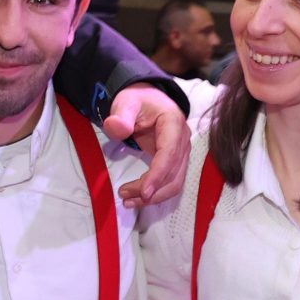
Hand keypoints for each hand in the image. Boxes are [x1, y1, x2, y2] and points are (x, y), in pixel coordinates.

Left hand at [105, 87, 186, 206]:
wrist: (145, 99)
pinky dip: (156, 192)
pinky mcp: (175, 161)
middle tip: (125, 197)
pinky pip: (170, 181)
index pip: (169, 154)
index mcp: (174, 123)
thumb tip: (116, 127)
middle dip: (152, 190)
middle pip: (174, 173)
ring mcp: (181, 152)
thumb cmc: (136, 100)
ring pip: (175, 182)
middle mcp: (183, 140)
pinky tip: (138, 197)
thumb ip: (120, 115)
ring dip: (154, 196)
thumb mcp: (125, 102)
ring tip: (128, 201)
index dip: (158, 175)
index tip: (144, 193)